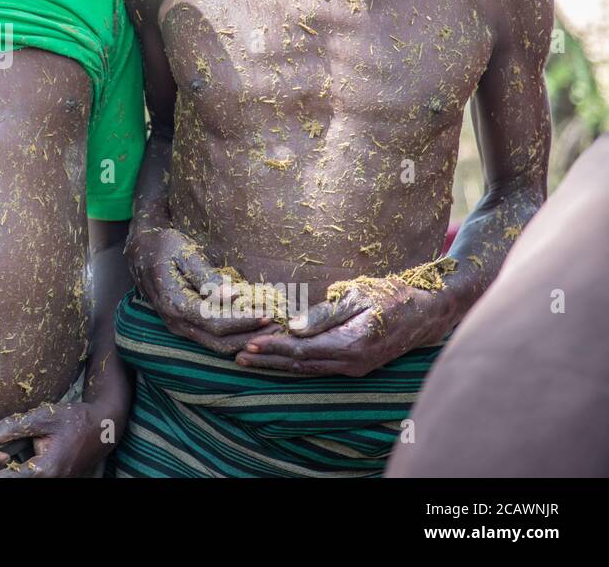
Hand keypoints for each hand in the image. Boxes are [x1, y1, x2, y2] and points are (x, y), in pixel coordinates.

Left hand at [0, 400, 117, 477]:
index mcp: (44, 470)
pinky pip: (24, 478)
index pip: (5, 479)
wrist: (103, 429)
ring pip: (16, 482)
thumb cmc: (74, 420)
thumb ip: (13, 426)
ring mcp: (50, 482)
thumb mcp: (43, 417)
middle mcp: (47, 482)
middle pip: (9, 484)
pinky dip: (7, 474)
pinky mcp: (49, 479)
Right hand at [127, 226, 279, 353]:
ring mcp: (178, 327)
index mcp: (175, 304)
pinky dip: (233, 336)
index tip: (268, 313)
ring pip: (216, 345)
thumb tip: (231, 295)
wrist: (140, 249)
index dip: (244, 322)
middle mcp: (176, 322)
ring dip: (244, 340)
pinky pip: (211, 338)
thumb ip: (206, 277)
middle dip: (250, 337)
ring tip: (271, 329)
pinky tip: (252, 327)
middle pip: (219, 342)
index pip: (216, 323)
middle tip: (278, 327)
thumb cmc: (164, 246)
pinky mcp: (184, 325)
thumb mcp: (184, 254)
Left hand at [234, 277, 447, 376]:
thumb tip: (293, 327)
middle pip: (301, 364)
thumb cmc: (393, 297)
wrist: (428, 313)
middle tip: (237, 357)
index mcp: (351, 345)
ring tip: (251, 360)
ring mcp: (355, 367)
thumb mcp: (359, 297)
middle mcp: (352, 363)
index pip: (302, 350)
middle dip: (268, 360)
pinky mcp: (356, 364)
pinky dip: (297, 363)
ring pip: (309, 369)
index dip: (274, 347)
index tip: (248, 343)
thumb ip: (325, 314)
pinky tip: (280, 358)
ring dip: (279, 364)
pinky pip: (320, 367)